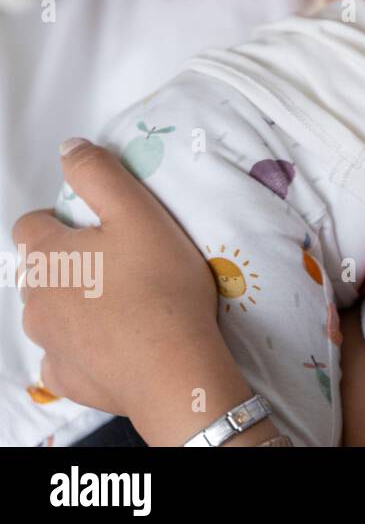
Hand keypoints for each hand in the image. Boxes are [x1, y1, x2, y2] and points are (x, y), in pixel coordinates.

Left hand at [13, 140, 272, 443]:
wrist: (173, 368)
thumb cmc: (160, 286)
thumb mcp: (140, 214)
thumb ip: (100, 175)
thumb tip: (69, 148)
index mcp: (48, 255)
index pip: (32, 224)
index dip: (64, 221)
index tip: (104, 229)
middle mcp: (34, 298)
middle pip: (42, 269)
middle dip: (72, 262)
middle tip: (124, 264)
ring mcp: (46, 341)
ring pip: (51, 311)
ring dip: (76, 303)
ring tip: (124, 304)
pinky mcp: (64, 375)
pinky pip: (64, 353)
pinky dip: (83, 344)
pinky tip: (116, 341)